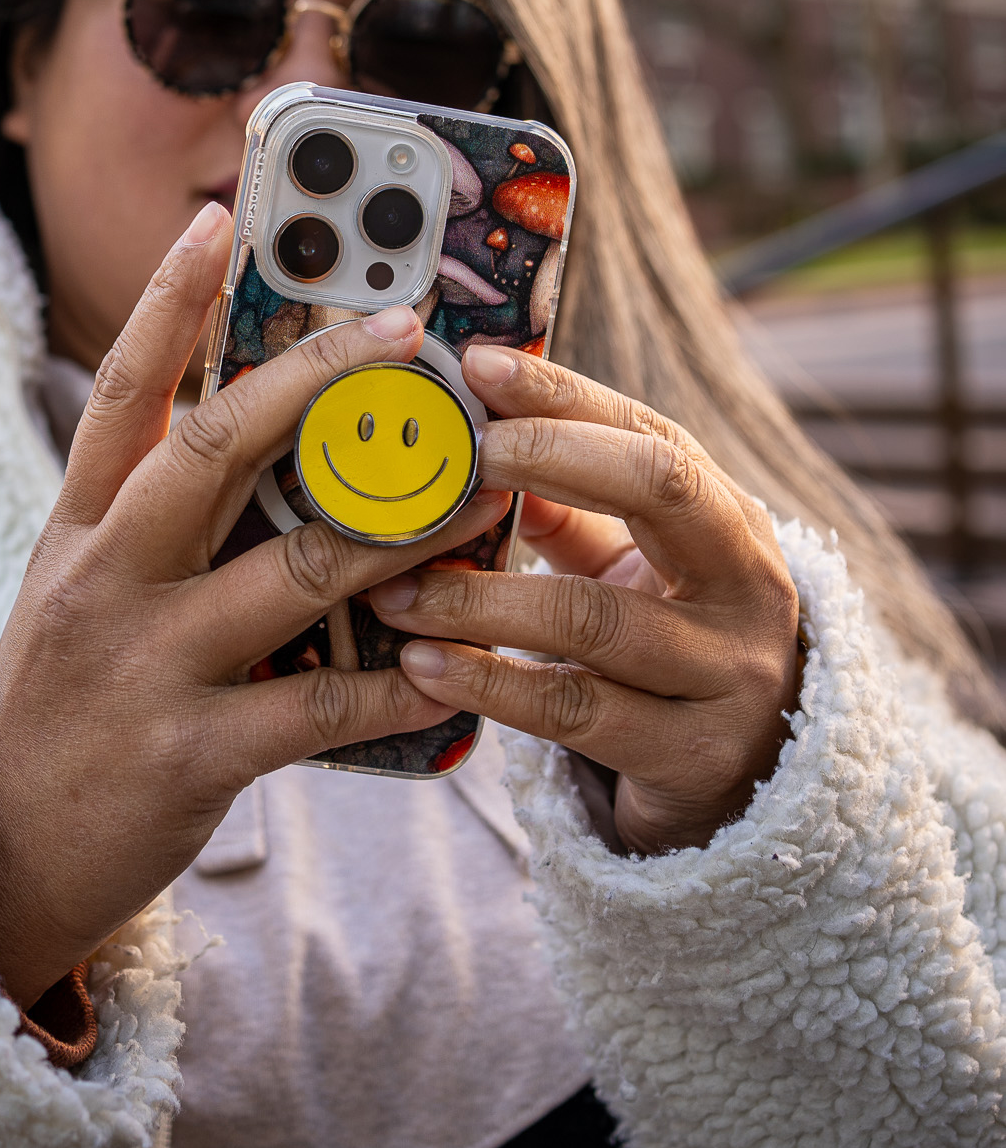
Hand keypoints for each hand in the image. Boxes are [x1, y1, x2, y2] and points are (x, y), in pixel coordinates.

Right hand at [0, 204, 500, 1009]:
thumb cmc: (65, 697)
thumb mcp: (77, 585)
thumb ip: (147, 511)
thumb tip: (258, 428)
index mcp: (80, 525)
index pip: (122, 391)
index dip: (169, 302)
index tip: (220, 219)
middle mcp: (109, 577)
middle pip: (215, 449)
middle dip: (315, 381)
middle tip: (404, 327)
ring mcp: (150, 664)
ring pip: (296, 571)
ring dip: (401, 527)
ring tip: (480, 488)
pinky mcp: (192, 755)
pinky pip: (322, 711)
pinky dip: (398, 684)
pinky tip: (456, 664)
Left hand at [370, 348, 801, 856]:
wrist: (755, 781)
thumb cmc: (669, 640)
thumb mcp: (634, 564)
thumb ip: (566, 503)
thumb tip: (473, 424)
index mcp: (730, 518)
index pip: (650, 432)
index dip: (564, 395)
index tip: (477, 366)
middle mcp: (747, 585)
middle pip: (658, 490)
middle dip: (551, 454)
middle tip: (454, 457)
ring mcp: (727, 674)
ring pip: (593, 618)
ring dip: (478, 599)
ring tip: (393, 590)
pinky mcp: (689, 757)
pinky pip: (574, 712)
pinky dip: (488, 684)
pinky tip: (421, 665)